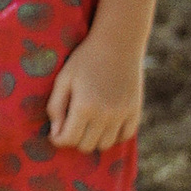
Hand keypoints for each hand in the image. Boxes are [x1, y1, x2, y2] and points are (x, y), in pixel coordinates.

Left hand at [46, 25, 142, 151]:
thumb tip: (55, 133)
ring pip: (105, 145)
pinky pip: (124, 137)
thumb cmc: (85, 59)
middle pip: (86, 146)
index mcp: (84, 106)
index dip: (57, 139)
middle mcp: (105, 115)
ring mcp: (122, 115)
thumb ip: (56, 107)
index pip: (68, 139)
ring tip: (87, 125)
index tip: (55, 134)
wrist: (118, 44)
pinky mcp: (135, 111)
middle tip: (70, 127)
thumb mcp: (64, 79)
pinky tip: (105, 124)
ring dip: (93, 139)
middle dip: (74, 139)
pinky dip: (113, 136)